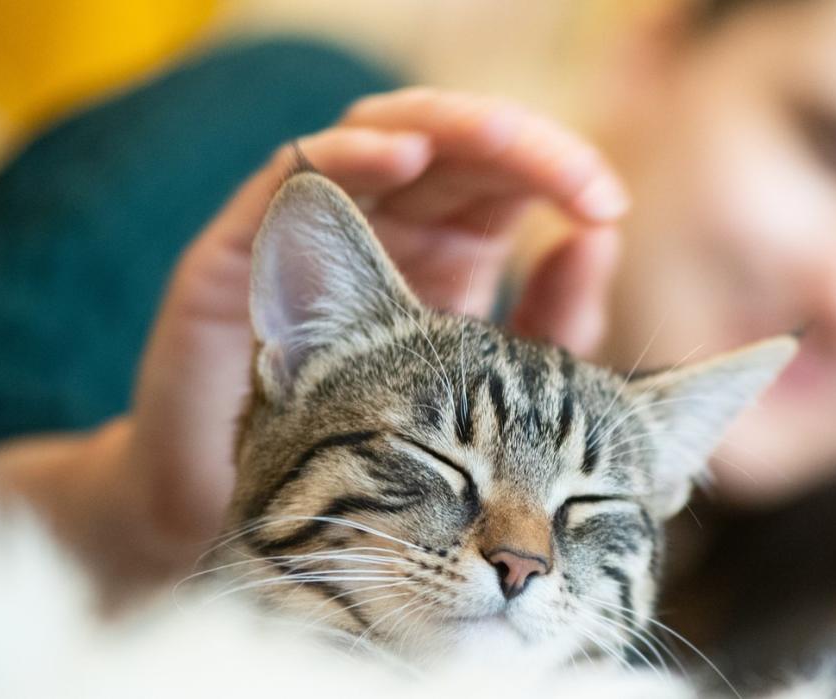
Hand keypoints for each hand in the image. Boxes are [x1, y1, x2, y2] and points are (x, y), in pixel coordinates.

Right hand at [120, 88, 627, 576]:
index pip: (508, 175)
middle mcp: (384, 229)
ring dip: (453, 134)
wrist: (229, 512)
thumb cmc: (360, 460)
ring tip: (510, 149)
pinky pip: (289, 172)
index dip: (559, 172)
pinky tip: (401, 158)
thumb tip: (599, 237)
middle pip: (458, 145)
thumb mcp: (487, 394)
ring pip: (384, 135)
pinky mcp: (239, 248)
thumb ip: (550, 325)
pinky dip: (348, 156)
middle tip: (580, 183)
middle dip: (524, 149)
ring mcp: (312, 229)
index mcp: (449, 246)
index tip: (607, 209)